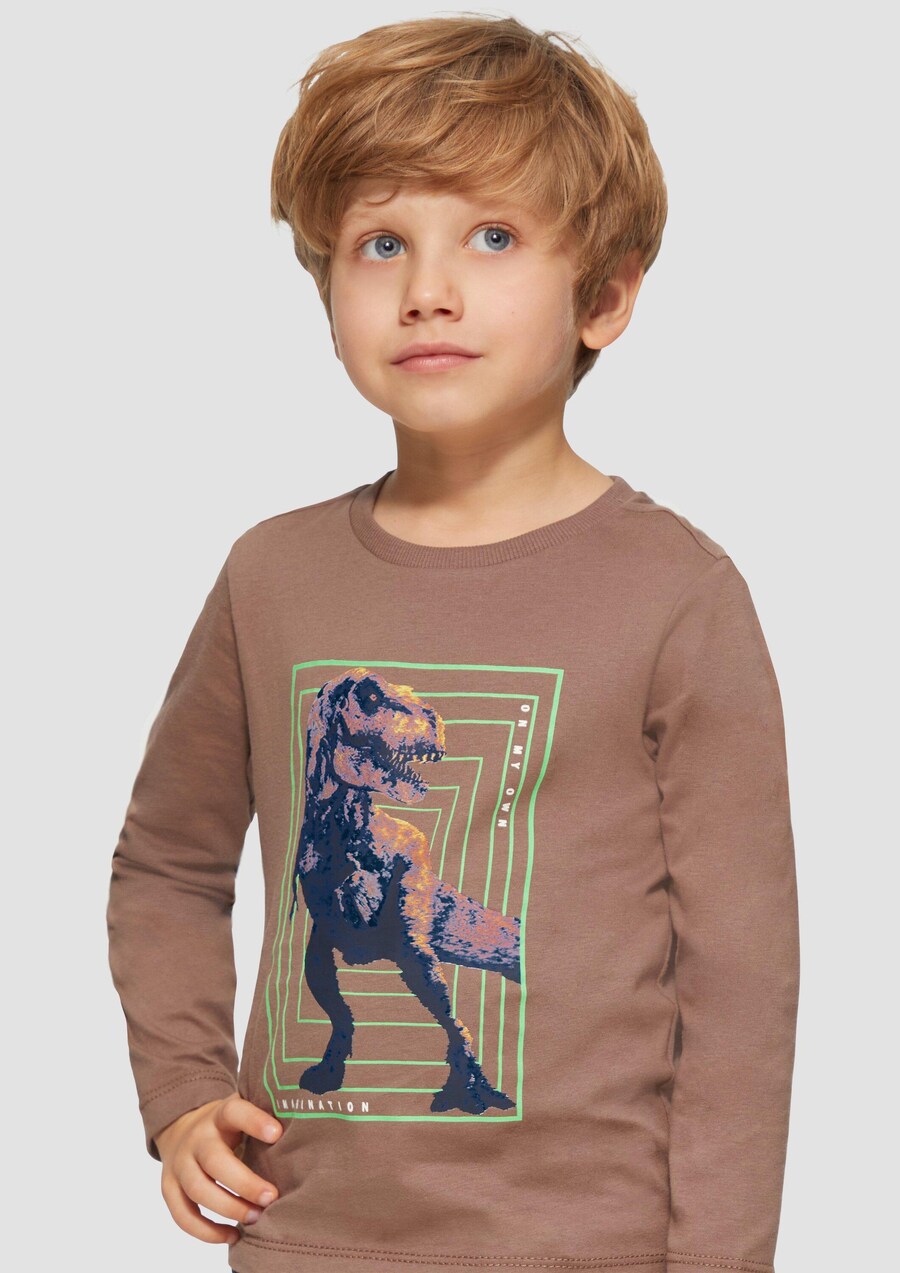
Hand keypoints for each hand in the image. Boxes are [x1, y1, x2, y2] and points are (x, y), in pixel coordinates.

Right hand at [155, 1094, 282, 1247]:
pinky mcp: (169, 1187)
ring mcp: (180, 1163)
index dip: (254, 1121)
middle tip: (271, 1196)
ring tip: (256, 1218)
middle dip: (244, 1183)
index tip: (278, 1133)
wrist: (181, 1127)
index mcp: (220, 1115)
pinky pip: (183, 1215)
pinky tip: (233, 1235)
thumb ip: (266, 1119)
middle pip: (215, 1160)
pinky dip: (207, 1231)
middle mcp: (197, 1138)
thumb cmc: (227, 1126)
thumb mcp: (243, 1112)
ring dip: (229, 1208)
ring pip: (198, 1190)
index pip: (234, 1112)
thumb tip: (310, 1135)